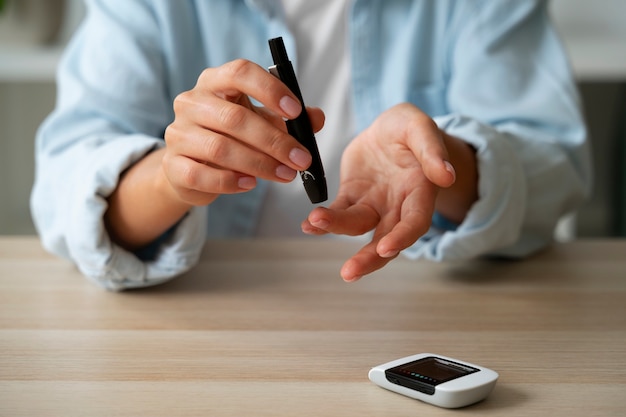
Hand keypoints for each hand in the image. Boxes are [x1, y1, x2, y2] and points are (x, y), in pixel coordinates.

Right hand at [162, 59, 324, 206]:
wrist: (192, 169)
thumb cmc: (231, 139)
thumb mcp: (261, 122)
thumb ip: (288, 120)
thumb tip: (316, 118)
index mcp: (215, 83)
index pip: (240, 73)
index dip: (269, 90)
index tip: (296, 112)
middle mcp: (192, 102)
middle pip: (234, 117)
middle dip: (274, 141)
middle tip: (301, 159)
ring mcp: (178, 133)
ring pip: (220, 148)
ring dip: (259, 164)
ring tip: (285, 175)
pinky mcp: (172, 165)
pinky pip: (202, 175)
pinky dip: (230, 181)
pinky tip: (250, 184)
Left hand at [302, 103, 475, 281]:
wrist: (388, 127)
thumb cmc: (409, 129)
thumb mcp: (421, 127)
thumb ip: (431, 151)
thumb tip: (446, 176)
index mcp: (420, 192)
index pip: (415, 222)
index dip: (403, 237)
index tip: (386, 248)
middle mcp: (398, 206)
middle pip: (386, 239)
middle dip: (369, 258)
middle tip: (350, 272)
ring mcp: (374, 204)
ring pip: (357, 228)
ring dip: (336, 229)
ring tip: (314, 223)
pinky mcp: (352, 197)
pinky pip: (337, 212)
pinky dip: (322, 221)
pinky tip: (308, 224)